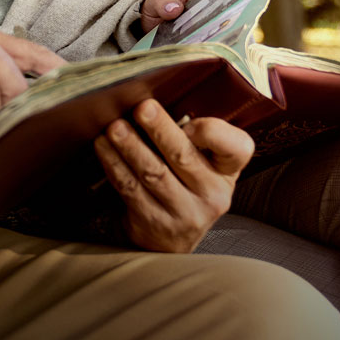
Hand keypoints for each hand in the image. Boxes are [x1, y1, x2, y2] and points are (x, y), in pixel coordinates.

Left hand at [93, 99, 252, 251]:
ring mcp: (185, 213)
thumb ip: (192, 136)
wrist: (171, 238)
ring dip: (130, 146)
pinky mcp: (154, 223)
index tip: (190, 121)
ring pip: (153, 173)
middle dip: (160, 129)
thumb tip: (156, 100)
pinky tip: (103, 147)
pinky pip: (130, 188)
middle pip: (184, 156)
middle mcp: (212, 194)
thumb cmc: (185, 184)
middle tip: (141, 108)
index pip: (236, 148)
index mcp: (228, 171)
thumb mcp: (202, 163)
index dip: (214, 133)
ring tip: (114, 128)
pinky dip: (114, 164)